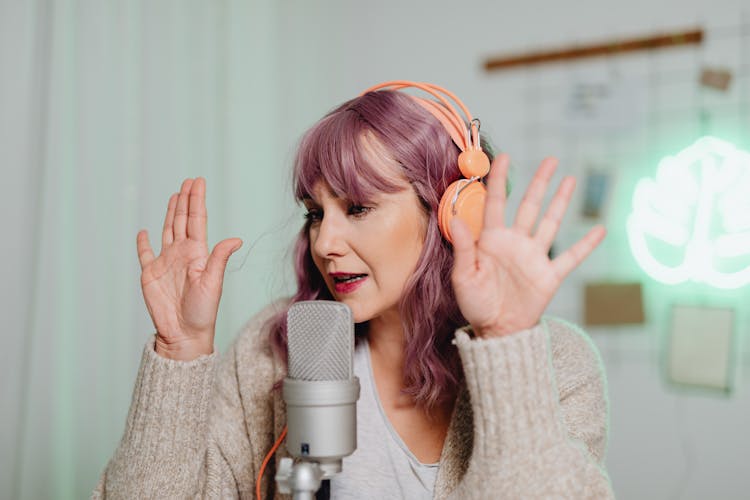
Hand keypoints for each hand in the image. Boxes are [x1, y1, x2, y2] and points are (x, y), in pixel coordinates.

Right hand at [136, 178, 242, 359]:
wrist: (184, 334)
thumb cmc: (202, 312)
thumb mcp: (213, 283)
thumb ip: (219, 259)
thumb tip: (235, 239)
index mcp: (197, 253)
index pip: (197, 220)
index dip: (196, 201)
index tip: (198, 182)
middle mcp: (182, 254)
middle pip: (183, 220)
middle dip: (185, 200)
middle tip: (189, 181)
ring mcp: (165, 263)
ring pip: (167, 231)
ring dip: (171, 213)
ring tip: (175, 196)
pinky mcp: (150, 274)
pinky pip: (145, 254)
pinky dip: (143, 243)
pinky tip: (143, 231)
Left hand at [450, 154, 604, 337]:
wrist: (497, 332)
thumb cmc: (475, 304)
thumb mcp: (464, 277)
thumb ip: (463, 248)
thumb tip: (457, 218)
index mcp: (491, 240)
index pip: (496, 203)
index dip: (499, 180)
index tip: (503, 157)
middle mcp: (515, 243)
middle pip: (529, 206)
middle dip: (539, 182)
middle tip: (550, 160)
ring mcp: (534, 257)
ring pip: (550, 223)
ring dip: (561, 202)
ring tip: (570, 179)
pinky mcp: (549, 275)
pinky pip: (571, 257)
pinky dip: (586, 244)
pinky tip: (600, 229)